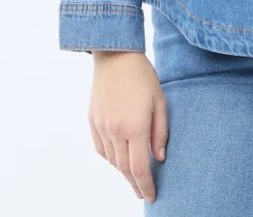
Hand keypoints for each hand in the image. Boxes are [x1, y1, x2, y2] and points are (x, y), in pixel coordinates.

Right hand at [88, 51, 167, 203]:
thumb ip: (160, 132)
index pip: (140, 168)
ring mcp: (101, 126)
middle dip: (135, 184)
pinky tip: (118, 159)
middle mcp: (116, 130)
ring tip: (133, 177)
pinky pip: (101, 149)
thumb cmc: (142, 76)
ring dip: (123, 172)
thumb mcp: (160, 101)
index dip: (145, 186)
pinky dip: (110, 158)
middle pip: (124, 168)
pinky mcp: (92, 121)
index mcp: (135, 126)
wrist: (115, 56)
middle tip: (143, 193)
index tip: (151, 196)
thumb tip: (159, 158)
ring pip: (112, 160)